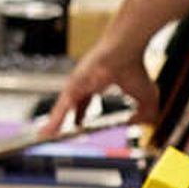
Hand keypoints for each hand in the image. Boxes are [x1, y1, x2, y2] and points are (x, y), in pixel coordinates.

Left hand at [40, 43, 159, 136]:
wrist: (125, 49)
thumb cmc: (134, 66)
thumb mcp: (146, 97)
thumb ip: (144, 114)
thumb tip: (135, 124)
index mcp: (94, 85)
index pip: (82, 104)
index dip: (79, 116)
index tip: (77, 127)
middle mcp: (81, 84)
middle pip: (67, 107)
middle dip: (60, 122)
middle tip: (51, 135)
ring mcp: (75, 85)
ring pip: (60, 109)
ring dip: (53, 125)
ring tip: (42, 138)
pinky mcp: (72, 86)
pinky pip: (61, 108)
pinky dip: (54, 121)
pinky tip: (47, 133)